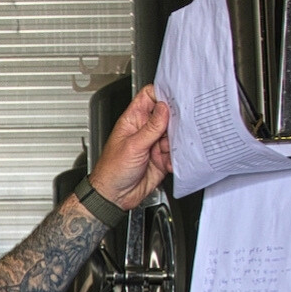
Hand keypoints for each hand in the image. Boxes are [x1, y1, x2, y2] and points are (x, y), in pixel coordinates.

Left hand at [89, 85, 171, 210]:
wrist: (114, 197)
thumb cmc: (112, 171)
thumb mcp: (133, 146)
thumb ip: (151, 127)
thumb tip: (163, 108)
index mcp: (133, 120)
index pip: (149, 97)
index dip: (161, 94)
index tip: (173, 98)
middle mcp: (145, 131)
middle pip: (166, 116)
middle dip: (174, 120)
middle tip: (178, 126)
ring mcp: (154, 145)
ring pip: (173, 136)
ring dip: (176, 142)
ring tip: (172, 148)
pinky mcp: (161, 160)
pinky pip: (175, 154)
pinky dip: (176, 158)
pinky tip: (170, 162)